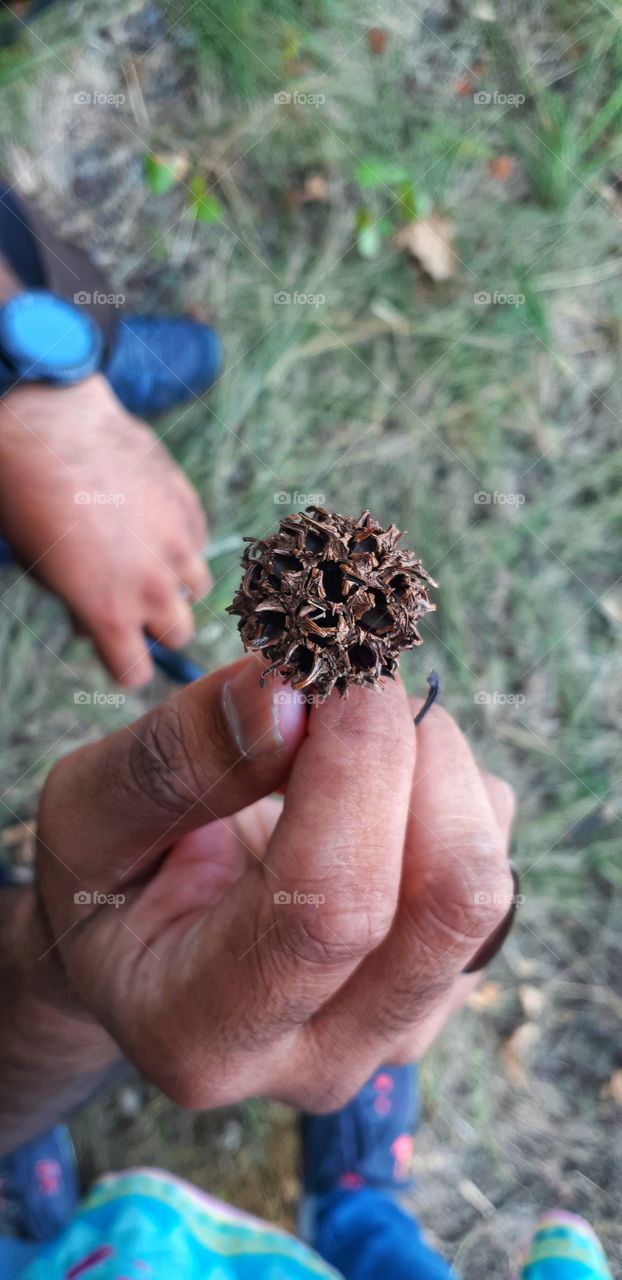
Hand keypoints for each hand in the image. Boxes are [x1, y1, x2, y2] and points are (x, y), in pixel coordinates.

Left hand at [0, 374, 208, 683]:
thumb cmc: (29, 502)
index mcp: (108, 614)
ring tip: (143, 557)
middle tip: (131, 601)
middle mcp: (151, 587)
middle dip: (155, 625)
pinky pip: (197, 542)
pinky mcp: (189, 508)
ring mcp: (177, 546)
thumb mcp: (42, 570)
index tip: (116, 649)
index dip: (124, 664)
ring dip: (175, 583)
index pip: (136, 674)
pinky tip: (147, 517)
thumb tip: (92, 623)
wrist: (48, 427)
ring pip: (196, 590)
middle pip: (176, 636)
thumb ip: (77, 607)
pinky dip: (179, 540)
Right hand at [36, 657, 515, 1112]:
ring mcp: (399, 1026)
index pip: (328, 906)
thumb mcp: (86, 811)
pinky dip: (441, 781)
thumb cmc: (106, 880)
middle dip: (409, 753)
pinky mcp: (448, 976)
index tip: (330, 670)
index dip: (353, 766)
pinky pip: (492, 852)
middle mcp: (321, 1057)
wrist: (142, 945)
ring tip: (339, 731)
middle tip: (343, 681)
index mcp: (203, 1033)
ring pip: (484, 877)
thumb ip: (173, 760)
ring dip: (429, 761)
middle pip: (448, 898)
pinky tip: (364, 780)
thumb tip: (290, 697)